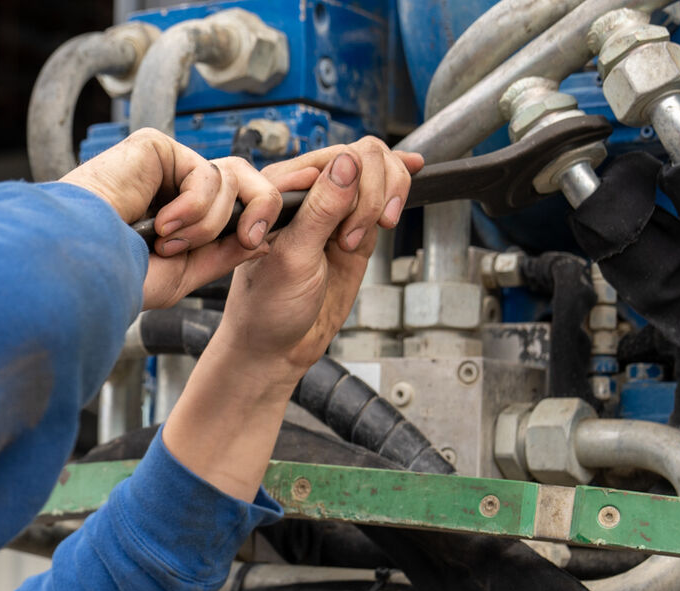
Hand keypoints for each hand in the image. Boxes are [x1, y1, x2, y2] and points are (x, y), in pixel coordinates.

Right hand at [59, 129, 283, 309]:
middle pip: (246, 178)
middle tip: (249, 238)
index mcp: (183, 214)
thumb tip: (265, 238)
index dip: (261, 212)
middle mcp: (176, 186)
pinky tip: (160, 224)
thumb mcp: (186, 273)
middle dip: (259, 208)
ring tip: (170, 241)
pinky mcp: (154, 147)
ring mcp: (166, 164)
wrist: (84, 266)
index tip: (265, 237)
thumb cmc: (118, 275)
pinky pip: (205, 172)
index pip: (237, 201)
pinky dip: (194, 206)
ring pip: (230, 177)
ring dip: (208, 221)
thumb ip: (225, 253)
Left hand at [216, 138, 421, 375]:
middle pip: (364, 157)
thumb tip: (348, 161)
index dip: (355, 186)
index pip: (335, 156)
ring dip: (385, 198)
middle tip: (353, 240)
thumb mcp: (294, 257)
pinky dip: (397, 190)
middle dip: (372, 194)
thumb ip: (321, 209)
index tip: (348, 233)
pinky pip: (382, 195)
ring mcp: (333, 208)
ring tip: (362, 238)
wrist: (276, 346)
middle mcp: (307, 191)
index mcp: (280, 189)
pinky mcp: (354, 227)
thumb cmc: (268, 306)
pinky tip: (411, 176)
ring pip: (377, 171)